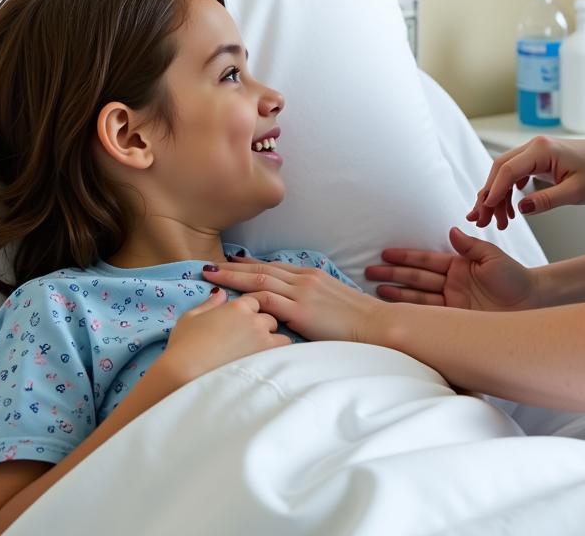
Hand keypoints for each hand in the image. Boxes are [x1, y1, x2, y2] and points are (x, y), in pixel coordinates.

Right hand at [162, 287, 290, 383]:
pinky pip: (283, 351)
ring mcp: (263, 338)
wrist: (185, 372)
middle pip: (269, 316)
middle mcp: (254, 319)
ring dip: (272, 339)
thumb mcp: (191, 317)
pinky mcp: (266, 357)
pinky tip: (266, 361)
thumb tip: (220, 293)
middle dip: (263, 325)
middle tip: (248, 339)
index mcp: (238, 306)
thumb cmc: (184, 345)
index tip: (242, 323)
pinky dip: (278, 353)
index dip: (250, 311)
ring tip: (258, 352)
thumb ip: (209, 304)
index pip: (255, 301)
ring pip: (279, 333)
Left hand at [201, 261, 385, 343]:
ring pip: (258, 280)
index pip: (274, 266)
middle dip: (233, 267)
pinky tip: (231, 300)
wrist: (374, 323)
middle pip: (261, 269)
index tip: (232, 262)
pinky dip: (247, 298)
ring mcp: (300, 293)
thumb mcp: (333, 300)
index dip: (250, 264)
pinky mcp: (299, 310)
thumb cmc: (357, 319)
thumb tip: (300, 307)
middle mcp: (303, 279)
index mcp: (310, 275)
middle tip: (209, 265)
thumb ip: (313, 299)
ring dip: (232, 278)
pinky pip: (267, 301)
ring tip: (211, 276)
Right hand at [365, 226, 539, 310]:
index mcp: (458, 265)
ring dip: (397, 294)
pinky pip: (431, 315)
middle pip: (416, 278)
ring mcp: (451, 302)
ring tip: (376, 290)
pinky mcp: (456, 319)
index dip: (406, 256)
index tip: (385, 253)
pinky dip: (414, 314)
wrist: (531, 304)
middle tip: (370, 271)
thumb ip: (470, 246)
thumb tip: (451, 231)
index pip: (426, 259)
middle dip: (393, 274)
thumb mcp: (493, 257)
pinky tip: (398, 312)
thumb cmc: (515, 278)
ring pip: (418, 297)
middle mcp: (450, 283)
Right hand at [468, 134, 584, 227]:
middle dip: (488, 195)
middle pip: (500, 169)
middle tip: (481, 220)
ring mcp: (536, 151)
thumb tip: (520, 209)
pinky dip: (508, 189)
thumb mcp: (577, 192)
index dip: (493, 191)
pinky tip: (509, 208)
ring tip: (494, 220)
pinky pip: (516, 172)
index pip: (508, 170)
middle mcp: (534, 146)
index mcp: (542, 150)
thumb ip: (547, 201)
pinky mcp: (539, 158)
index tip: (483, 211)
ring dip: (497, 194)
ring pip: (505, 171)